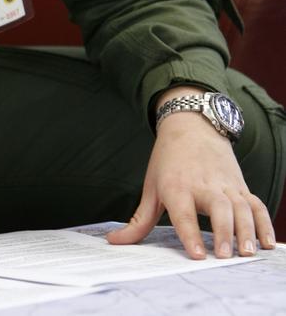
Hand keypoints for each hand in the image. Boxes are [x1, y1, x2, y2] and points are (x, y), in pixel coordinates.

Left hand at [107, 88, 274, 258]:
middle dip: (223, 231)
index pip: (183, 212)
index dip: (190, 233)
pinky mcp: (240, 185)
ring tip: (247, 253)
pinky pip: (256, 204)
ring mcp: (225, 184)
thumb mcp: (151, 186)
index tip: (198, 255)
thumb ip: (139, 220)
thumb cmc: (168, 160)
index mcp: (177, 186)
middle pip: (218, 207)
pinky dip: (264, 223)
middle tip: (225, 256)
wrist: (190, 125)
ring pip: (240, 206)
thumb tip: (114, 241)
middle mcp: (203, 184)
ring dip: (246, 230)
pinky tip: (266, 244)